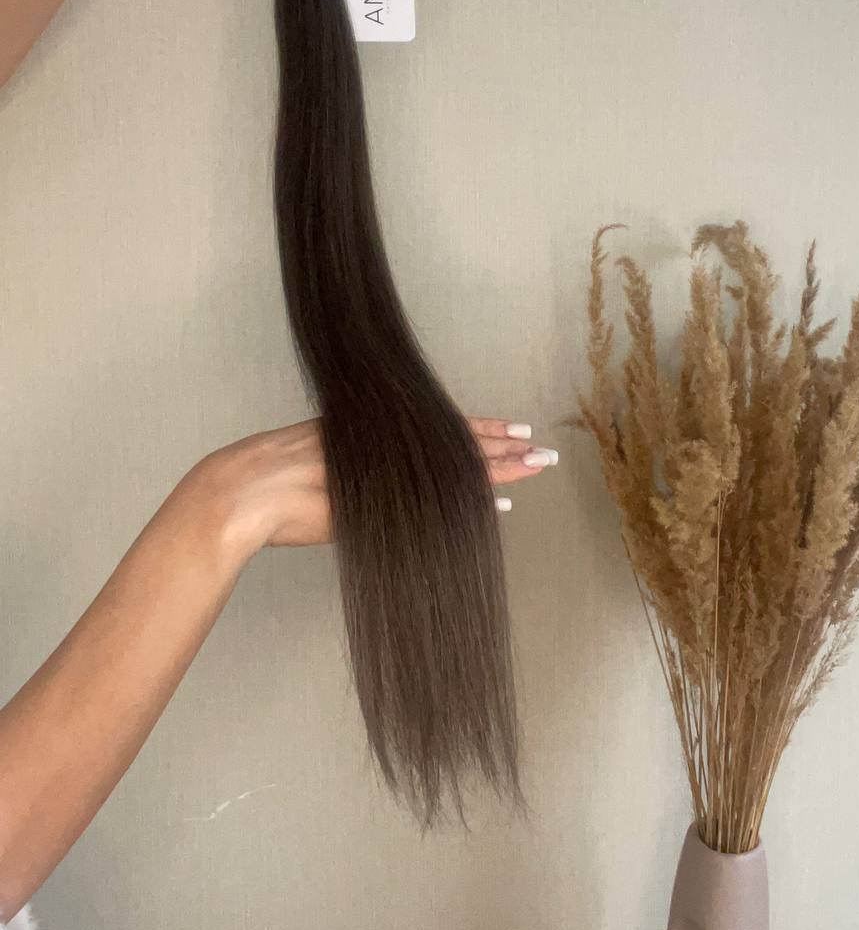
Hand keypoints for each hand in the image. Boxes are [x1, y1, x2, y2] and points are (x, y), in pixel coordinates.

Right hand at [179, 417, 559, 558]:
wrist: (242, 491)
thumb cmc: (270, 482)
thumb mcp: (322, 459)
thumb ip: (361, 463)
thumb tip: (390, 474)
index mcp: (376, 432)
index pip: (441, 427)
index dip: (482, 429)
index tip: (516, 428)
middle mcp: (387, 444)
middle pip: (459, 445)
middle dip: (506, 448)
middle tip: (545, 450)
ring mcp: (386, 469)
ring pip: (456, 466)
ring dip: (501, 469)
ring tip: (537, 466)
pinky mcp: (383, 495)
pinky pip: (438, 495)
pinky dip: (471, 499)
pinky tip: (503, 501)